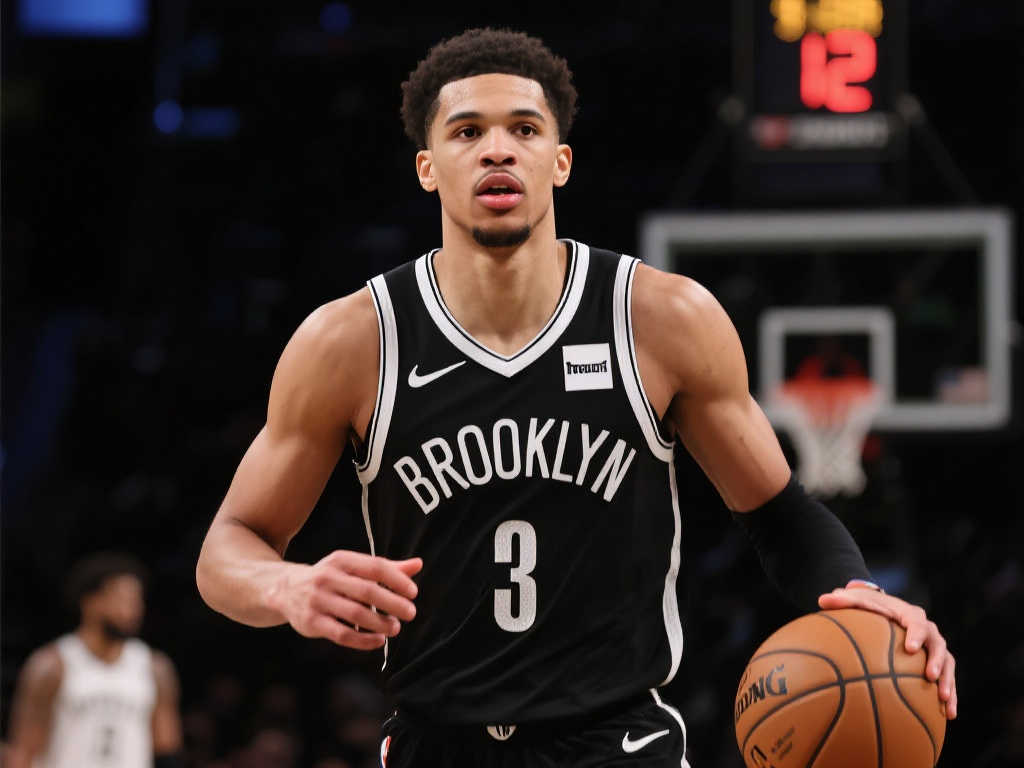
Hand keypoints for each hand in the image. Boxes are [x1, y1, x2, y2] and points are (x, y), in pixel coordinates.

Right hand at [271, 551, 421, 649]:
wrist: (285, 589)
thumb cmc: (330, 577)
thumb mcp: (353, 566)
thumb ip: (386, 567)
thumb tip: (418, 564)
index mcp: (342, 560)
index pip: (375, 567)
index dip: (397, 580)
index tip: (413, 592)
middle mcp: (328, 578)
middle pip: (367, 591)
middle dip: (392, 603)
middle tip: (410, 613)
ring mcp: (318, 600)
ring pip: (355, 614)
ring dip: (380, 623)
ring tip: (395, 628)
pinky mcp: (312, 622)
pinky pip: (342, 634)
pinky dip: (363, 640)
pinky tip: (378, 640)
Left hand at [818, 580, 956, 718]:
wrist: (884, 611)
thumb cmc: (869, 607)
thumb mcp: (856, 601)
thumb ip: (842, 601)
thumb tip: (821, 600)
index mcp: (910, 615)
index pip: (917, 623)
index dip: (917, 635)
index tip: (912, 649)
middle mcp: (927, 630)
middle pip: (939, 644)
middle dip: (937, 661)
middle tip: (930, 676)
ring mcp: (933, 647)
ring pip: (948, 664)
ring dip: (948, 681)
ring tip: (944, 700)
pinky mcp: (936, 663)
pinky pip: (947, 679)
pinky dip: (950, 696)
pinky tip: (949, 715)